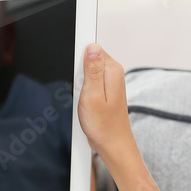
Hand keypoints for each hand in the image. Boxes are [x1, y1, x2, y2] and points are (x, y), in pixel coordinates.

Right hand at [77, 44, 140, 173]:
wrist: (112, 144)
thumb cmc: (104, 126)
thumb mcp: (92, 95)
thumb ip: (92, 69)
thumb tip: (92, 46)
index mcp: (112, 70)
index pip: (91, 47)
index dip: (78, 57)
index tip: (78, 73)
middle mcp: (113, 73)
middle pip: (87, 59)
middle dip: (77, 73)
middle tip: (81, 92)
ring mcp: (109, 82)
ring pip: (85, 72)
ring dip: (79, 84)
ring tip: (84, 100)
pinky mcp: (104, 90)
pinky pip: (88, 83)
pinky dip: (82, 92)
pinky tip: (85, 103)